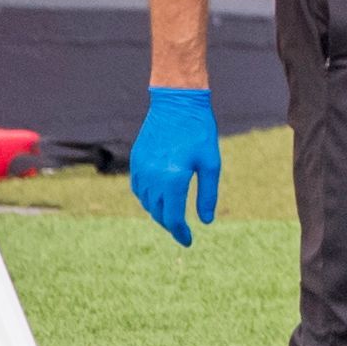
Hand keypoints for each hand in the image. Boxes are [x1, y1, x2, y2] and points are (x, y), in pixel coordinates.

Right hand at [128, 85, 219, 244]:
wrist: (176, 104)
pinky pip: (138, 189)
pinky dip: (147, 199)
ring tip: (172, 216)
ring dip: (158, 213)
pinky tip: (158, 198)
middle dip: (170, 225)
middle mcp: (153, 178)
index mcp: (173, 180)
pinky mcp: (136, 161)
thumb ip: (207, 195)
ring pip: (146, 203)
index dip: (181, 233)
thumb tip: (206, 221)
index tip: (188, 242)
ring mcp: (141, 169)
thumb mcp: (211, 164)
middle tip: (182, 231)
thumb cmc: (199, 132)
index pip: (174, 218)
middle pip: (158, 213)